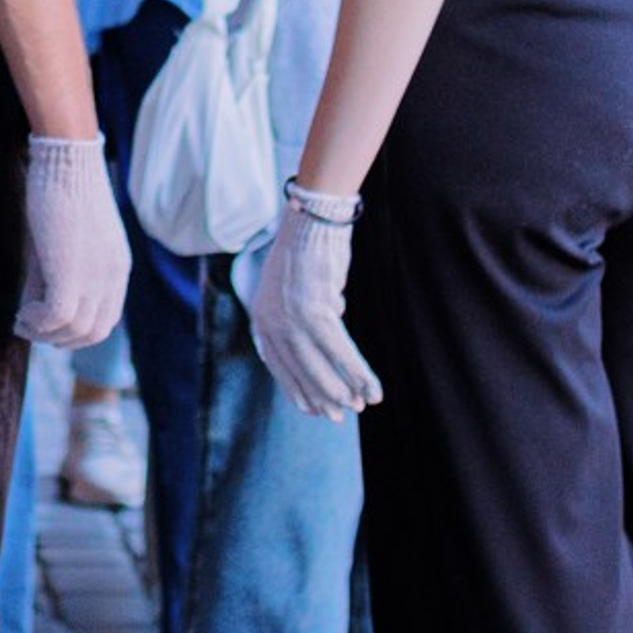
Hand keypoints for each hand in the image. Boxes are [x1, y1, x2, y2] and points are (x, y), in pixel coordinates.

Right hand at [17, 136, 130, 349]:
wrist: (67, 160)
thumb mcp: (66, 240)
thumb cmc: (63, 189)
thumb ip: (58, 273)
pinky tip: (21, 312)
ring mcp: (95, 277)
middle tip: (32, 327)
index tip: (48, 324)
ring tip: (22, 320)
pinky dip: (36, 322)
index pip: (105, 320)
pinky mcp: (71, 274)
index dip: (75, 330)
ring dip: (44, 332)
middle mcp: (112, 277)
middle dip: (60, 339)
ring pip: (75, 330)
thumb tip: (36, 306)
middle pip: (93, 333)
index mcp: (117, 268)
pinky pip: (56, 317)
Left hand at [249, 195, 382, 421]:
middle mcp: (271, 321)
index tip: (313, 408)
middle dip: (321, 397)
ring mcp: (291, 317)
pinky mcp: (315, 312)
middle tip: (341, 415)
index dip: (296, 389)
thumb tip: (331, 323)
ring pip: (319, 367)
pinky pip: (340, 352)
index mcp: (261, 316)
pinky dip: (358, 373)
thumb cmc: (309, 247)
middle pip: (298, 371)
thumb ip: (304, 310)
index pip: (276, 364)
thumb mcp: (296, 283)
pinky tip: (371, 388)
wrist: (313, 217)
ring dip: (343, 390)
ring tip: (362, 405)